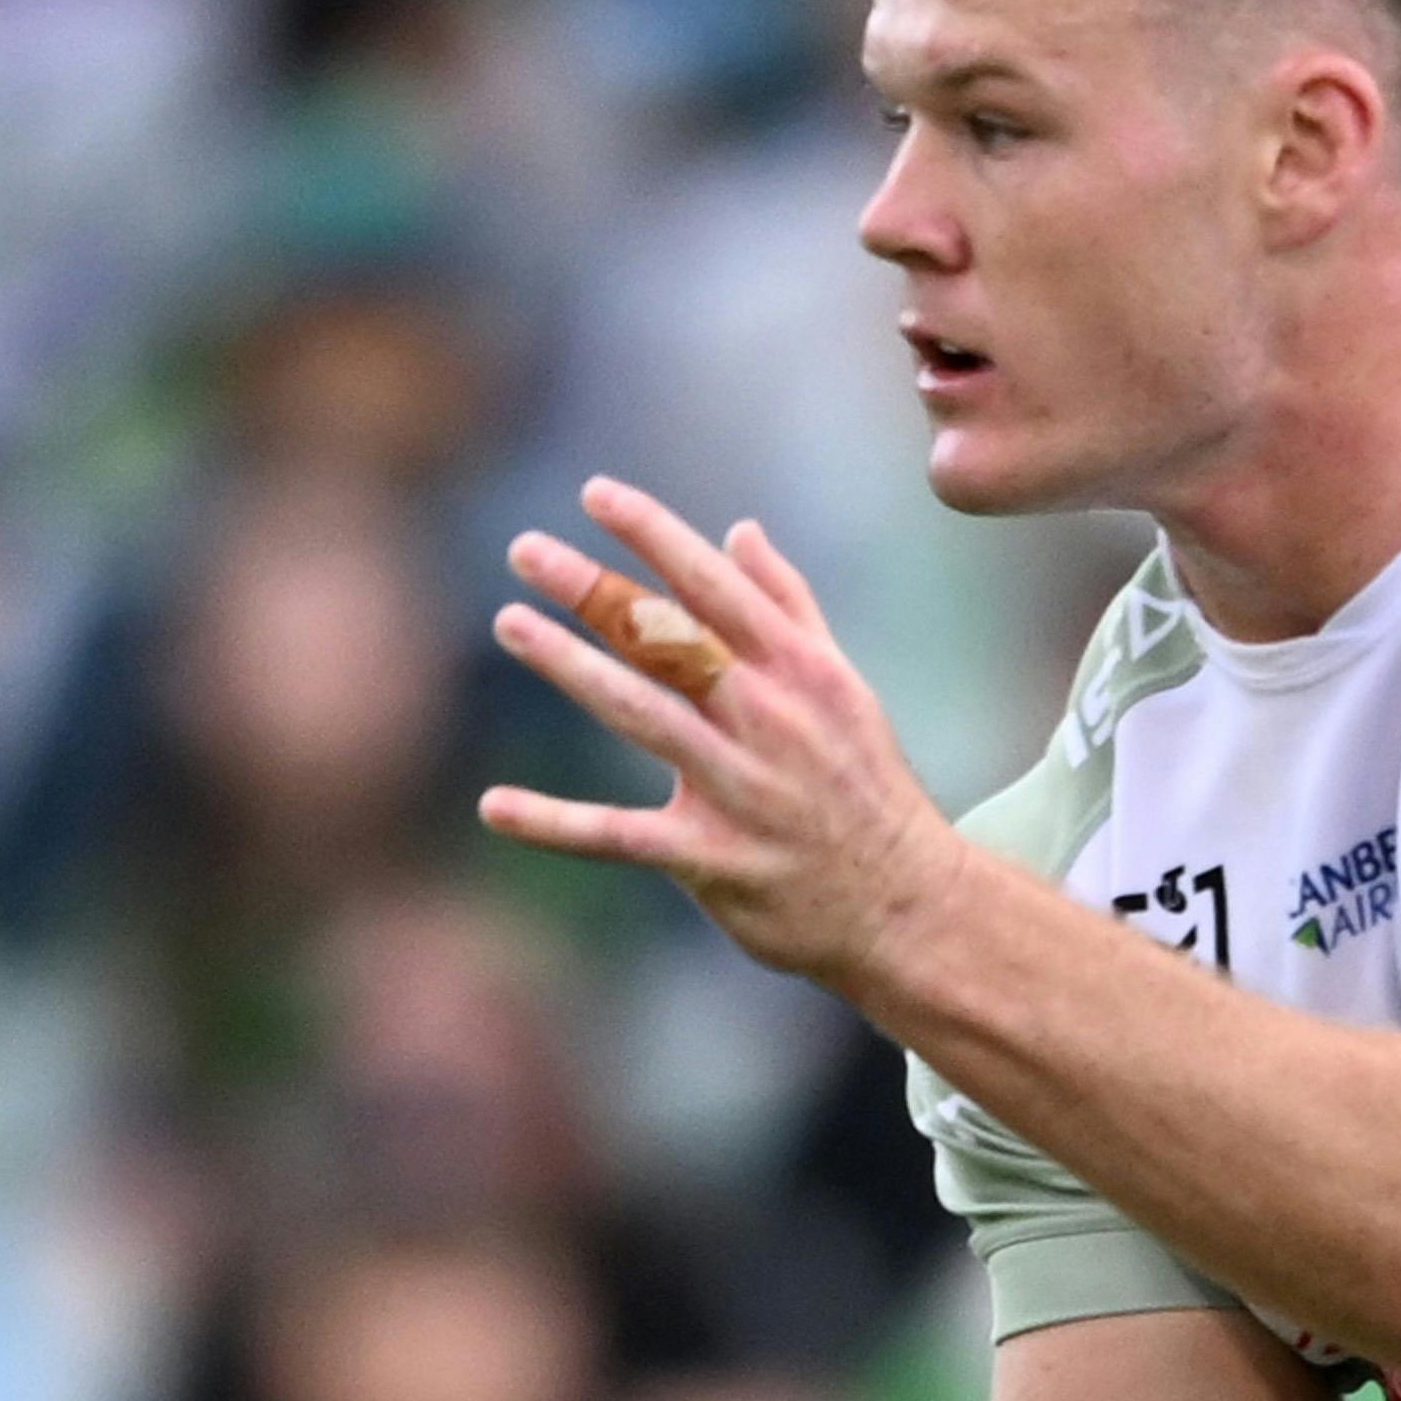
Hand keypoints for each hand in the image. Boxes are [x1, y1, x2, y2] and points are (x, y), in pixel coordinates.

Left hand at [483, 481, 963, 997]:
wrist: (907, 906)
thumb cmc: (866, 789)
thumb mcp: (844, 687)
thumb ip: (789, 606)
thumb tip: (741, 529)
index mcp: (798, 669)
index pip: (715, 585)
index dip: (653, 535)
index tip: (594, 494)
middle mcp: (767, 718)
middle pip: (668, 639)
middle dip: (595, 588)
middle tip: (524, 549)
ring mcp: (738, 789)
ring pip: (641, 713)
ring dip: (571, 665)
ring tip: (510, 622)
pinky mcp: (712, 860)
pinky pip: (619, 836)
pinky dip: (554, 824)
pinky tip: (494, 807)